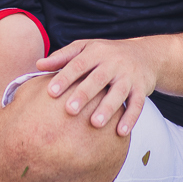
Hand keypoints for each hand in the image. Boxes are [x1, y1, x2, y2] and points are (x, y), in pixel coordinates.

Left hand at [36, 37, 159, 136]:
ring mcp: (129, 76)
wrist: (145, 54)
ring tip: (95, 123)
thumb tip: (38, 65)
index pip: (78, 64)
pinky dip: (130, 118)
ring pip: (118, 92)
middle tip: (69, 110)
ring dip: (108, 108)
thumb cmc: (105, 53)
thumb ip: (62, 57)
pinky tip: (120, 132)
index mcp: (96, 52)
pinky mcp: (142, 88)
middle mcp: (113, 62)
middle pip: (98, 78)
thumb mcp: (85, 48)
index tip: (50, 92)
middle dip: (84, 95)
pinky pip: (138, 104)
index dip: (64, 78)